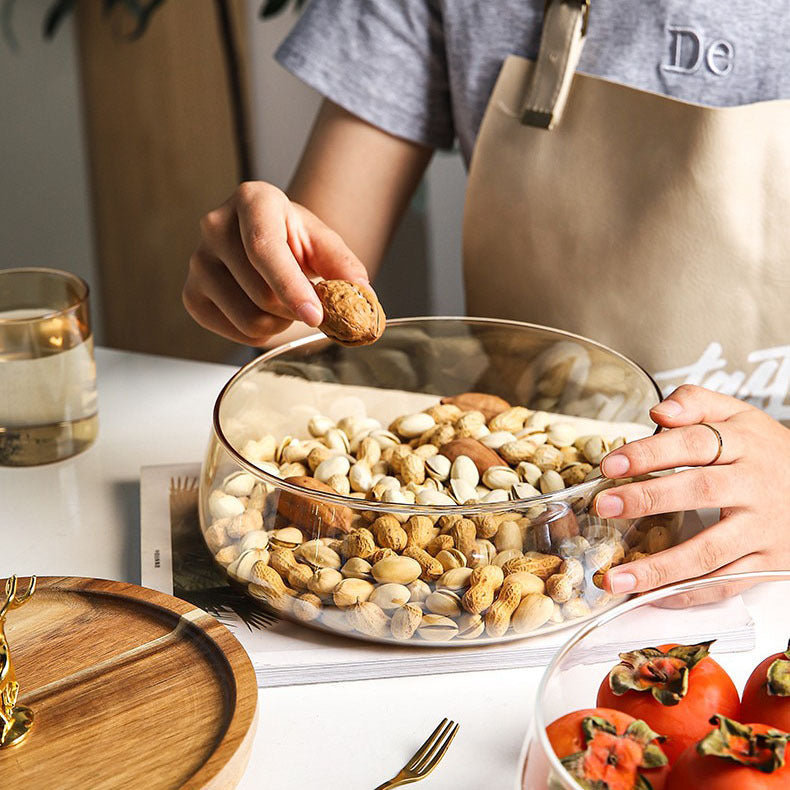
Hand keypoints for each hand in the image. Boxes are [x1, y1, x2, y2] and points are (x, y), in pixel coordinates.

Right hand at [183, 181, 369, 344]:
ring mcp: (198, 261)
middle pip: (262, 293)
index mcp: (252, 200)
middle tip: (305, 298)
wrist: (265, 245)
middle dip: (294, 308)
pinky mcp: (191, 295)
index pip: (264, 249)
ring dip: (278, 322)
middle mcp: (215, 226)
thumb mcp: (324, 244)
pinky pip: (235, 333)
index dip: (292, 287)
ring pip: (249, 319)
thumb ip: (345, 266)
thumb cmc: (295, 240)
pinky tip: (262, 309)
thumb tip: (362, 294)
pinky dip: (258, 332)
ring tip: (282, 302)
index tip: (316, 316)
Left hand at [597, 385, 789, 595]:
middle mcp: (755, 486)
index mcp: (744, 444)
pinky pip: (725, 583)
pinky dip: (688, 594)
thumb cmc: (764, 451)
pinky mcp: (769, 564)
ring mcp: (763, 529)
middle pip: (699, 491)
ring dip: (660, 567)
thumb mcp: (737, 415)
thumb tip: (658, 412)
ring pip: (709, 550)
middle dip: (648, 499)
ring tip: (616, 576)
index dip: (650, 453)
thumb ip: (695, 404)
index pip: (692, 443)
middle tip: (604, 506)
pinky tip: (652, 596)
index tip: (610, 464)